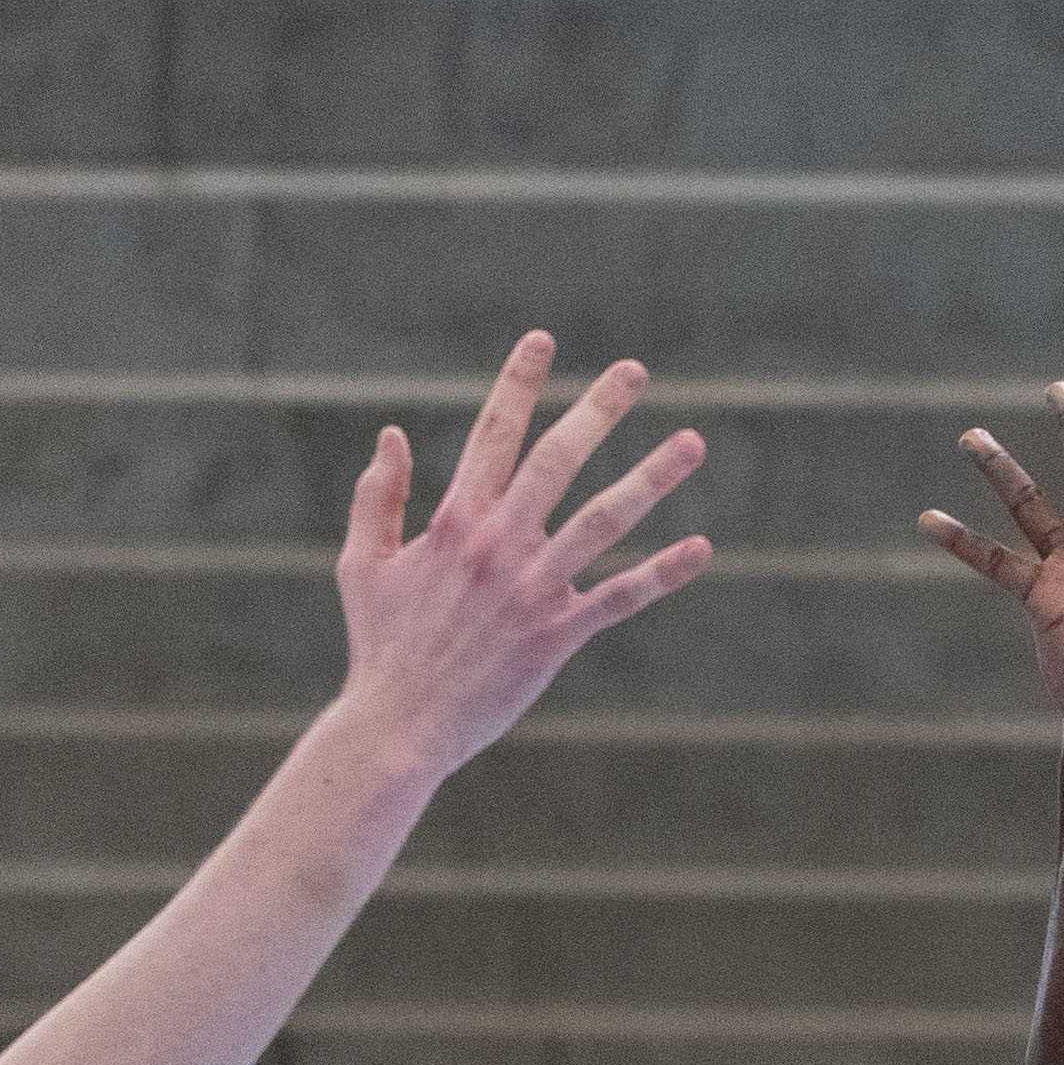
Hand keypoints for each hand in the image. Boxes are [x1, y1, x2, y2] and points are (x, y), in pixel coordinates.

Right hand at [316, 332, 715, 791]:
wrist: (399, 725)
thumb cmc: (380, 645)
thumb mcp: (362, 562)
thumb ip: (377, 495)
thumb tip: (392, 433)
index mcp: (454, 521)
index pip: (493, 433)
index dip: (519, 382)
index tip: (542, 339)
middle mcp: (499, 544)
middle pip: (558, 459)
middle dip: (598, 408)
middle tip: (635, 370)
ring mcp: (532, 588)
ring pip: (603, 519)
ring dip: (651, 478)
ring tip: (693, 442)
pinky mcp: (557, 635)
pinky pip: (620, 597)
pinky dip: (662, 573)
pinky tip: (702, 548)